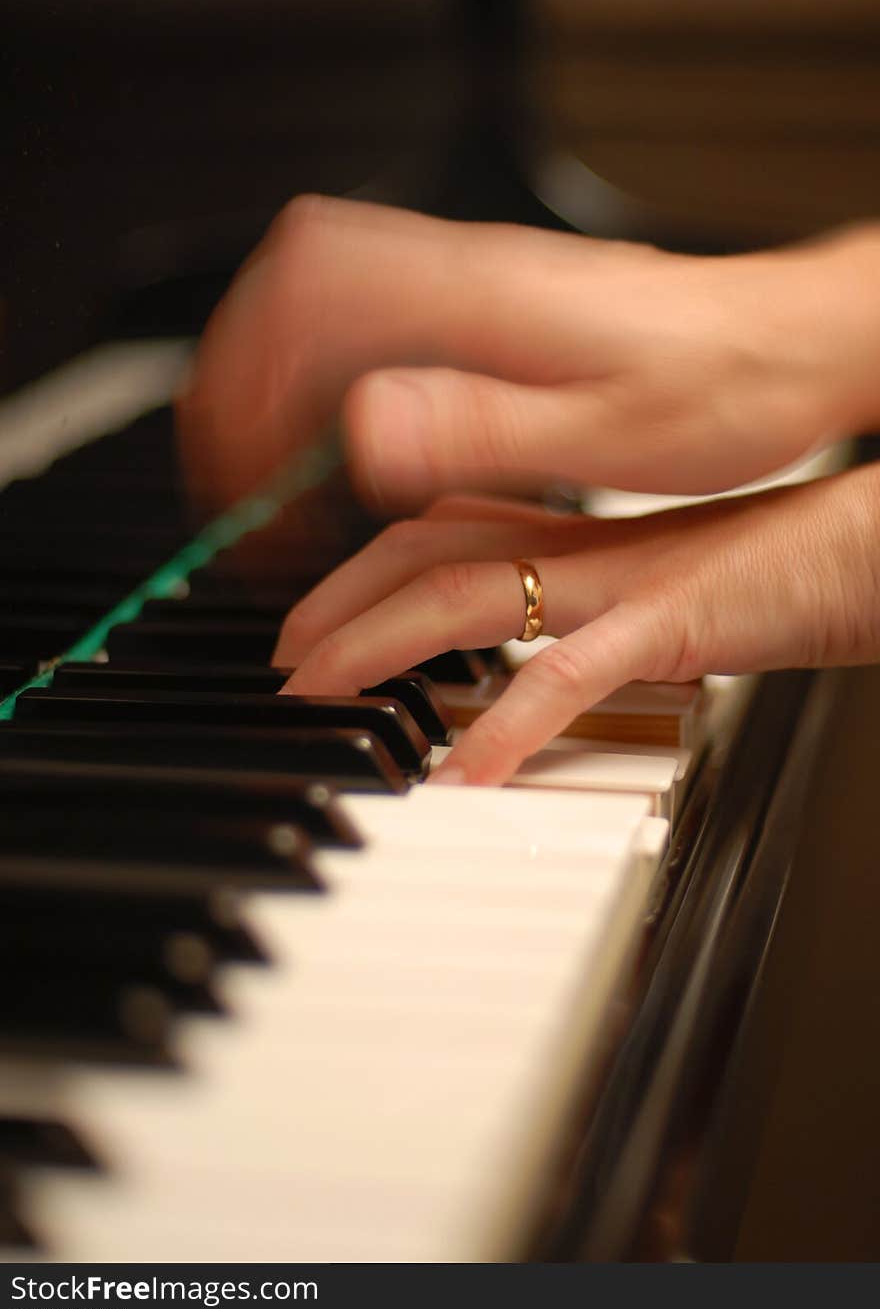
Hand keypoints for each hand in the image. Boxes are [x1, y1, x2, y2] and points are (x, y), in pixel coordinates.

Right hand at [176, 196, 879, 514]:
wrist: (786, 347)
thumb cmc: (722, 389)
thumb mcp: (607, 432)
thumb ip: (479, 430)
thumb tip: (360, 428)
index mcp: (475, 300)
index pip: (306, 301)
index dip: (250, 388)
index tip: (245, 484)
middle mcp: (460, 277)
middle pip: (293, 287)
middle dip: (241, 385)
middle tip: (234, 488)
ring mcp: (469, 286)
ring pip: (323, 298)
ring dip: (278, 385)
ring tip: (272, 485)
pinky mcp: (484, 309)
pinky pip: (371, 321)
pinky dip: (329, 384)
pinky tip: (342, 452)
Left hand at [276, 466, 879, 783]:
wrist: (870, 544)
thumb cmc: (776, 575)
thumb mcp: (652, 599)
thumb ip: (582, 622)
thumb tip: (524, 668)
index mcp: (575, 537)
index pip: (437, 533)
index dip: (357, 573)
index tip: (306, 625)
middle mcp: (580, 546)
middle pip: (425, 551)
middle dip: (336, 603)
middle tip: (281, 663)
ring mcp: (619, 578)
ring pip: (469, 593)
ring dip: (378, 642)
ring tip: (316, 692)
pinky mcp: (670, 618)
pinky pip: (569, 672)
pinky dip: (506, 722)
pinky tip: (461, 775)